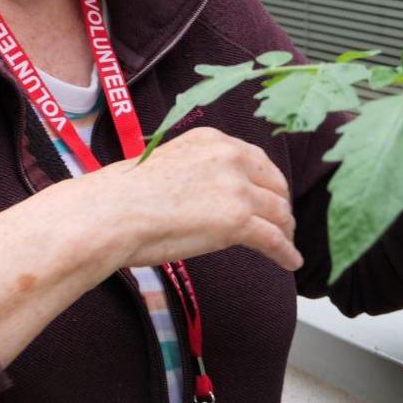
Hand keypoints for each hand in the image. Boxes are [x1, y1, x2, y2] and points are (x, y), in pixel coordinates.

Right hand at [88, 127, 302, 272]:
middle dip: (281, 206)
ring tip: (286, 245)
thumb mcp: (169, 162)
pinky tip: (291, 262)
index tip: (271, 197)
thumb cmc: (124, 196)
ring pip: (278, 213)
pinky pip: (274, 239)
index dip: (268, 184)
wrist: (111, 213)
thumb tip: (206, 194)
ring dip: (286, 231)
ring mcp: (237, 189)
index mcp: (213, 140)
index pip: (257, 161)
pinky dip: (286, 252)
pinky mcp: (238, 221)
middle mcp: (231, 157)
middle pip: (274, 185)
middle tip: (282, 224)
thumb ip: (197, 170)